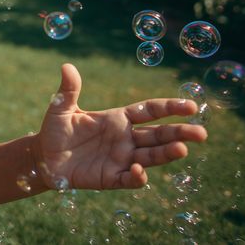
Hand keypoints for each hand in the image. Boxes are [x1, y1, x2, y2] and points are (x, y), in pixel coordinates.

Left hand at [32, 63, 207, 189]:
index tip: (190, 106)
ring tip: (182, 150)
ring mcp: (121, 159)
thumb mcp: (60, 108)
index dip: (169, 108)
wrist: (43, 157)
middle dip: (180, 134)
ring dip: (167, 154)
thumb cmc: (54, 129)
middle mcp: (125, 139)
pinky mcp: (112, 178)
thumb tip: (67, 66)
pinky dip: (137, 177)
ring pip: (151, 157)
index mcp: (117, 119)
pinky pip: (130, 179)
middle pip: (158, 135)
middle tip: (202, 133)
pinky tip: (139, 171)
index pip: (149, 111)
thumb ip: (68, 90)